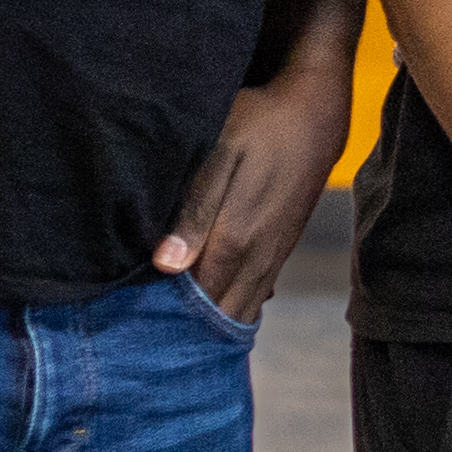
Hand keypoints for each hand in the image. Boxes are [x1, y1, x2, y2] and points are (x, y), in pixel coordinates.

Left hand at [150, 59, 354, 322]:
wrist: (316, 115)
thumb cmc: (260, 124)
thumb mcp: (221, 153)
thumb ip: (196, 210)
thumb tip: (166, 266)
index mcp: (236, 239)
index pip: (196, 300)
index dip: (166, 318)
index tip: (135, 325)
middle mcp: (258, 257)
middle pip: (219, 314)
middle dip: (187, 330)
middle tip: (149, 336)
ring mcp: (273, 255)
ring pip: (241, 309)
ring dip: (210, 323)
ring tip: (174, 332)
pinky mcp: (282, 249)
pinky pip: (256, 294)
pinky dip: (231, 307)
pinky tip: (210, 309)